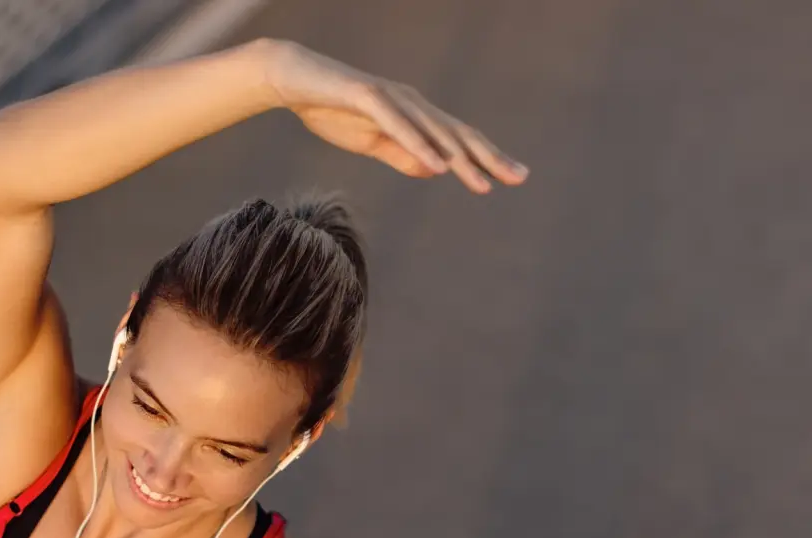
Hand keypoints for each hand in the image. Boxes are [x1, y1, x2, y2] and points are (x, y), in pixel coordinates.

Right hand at [255, 39, 528, 193]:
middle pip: (457, 134)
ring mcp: (392, 98)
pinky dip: (420, 145)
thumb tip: (434, 170)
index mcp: (415, 115)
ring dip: (460, 159)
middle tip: (519, 177)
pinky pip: (399, 125)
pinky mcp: (368, 96)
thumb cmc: (331, 109)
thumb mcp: (372, 141)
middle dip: (489, 156)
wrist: (292, 79)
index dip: (487, 157)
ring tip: (484, 184)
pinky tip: (439, 166)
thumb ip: (402, 155)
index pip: (458, 139)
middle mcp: (411, 103)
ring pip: (434, 132)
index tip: (515, 176)